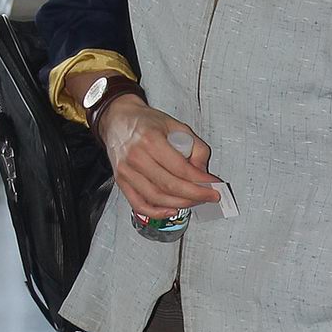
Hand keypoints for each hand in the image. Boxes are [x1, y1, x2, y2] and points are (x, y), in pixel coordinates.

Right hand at [99, 95, 220, 220]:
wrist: (117, 120)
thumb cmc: (145, 122)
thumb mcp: (176, 125)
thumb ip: (195, 147)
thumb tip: (202, 171)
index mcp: (151, 140)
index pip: (182, 169)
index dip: (201, 181)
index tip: (214, 185)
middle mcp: (137, 157)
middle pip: (170, 186)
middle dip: (195, 195)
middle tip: (209, 196)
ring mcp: (127, 171)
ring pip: (157, 198)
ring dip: (180, 204)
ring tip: (194, 201)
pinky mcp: (121, 181)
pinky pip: (139, 204)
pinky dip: (156, 212)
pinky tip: (171, 210)